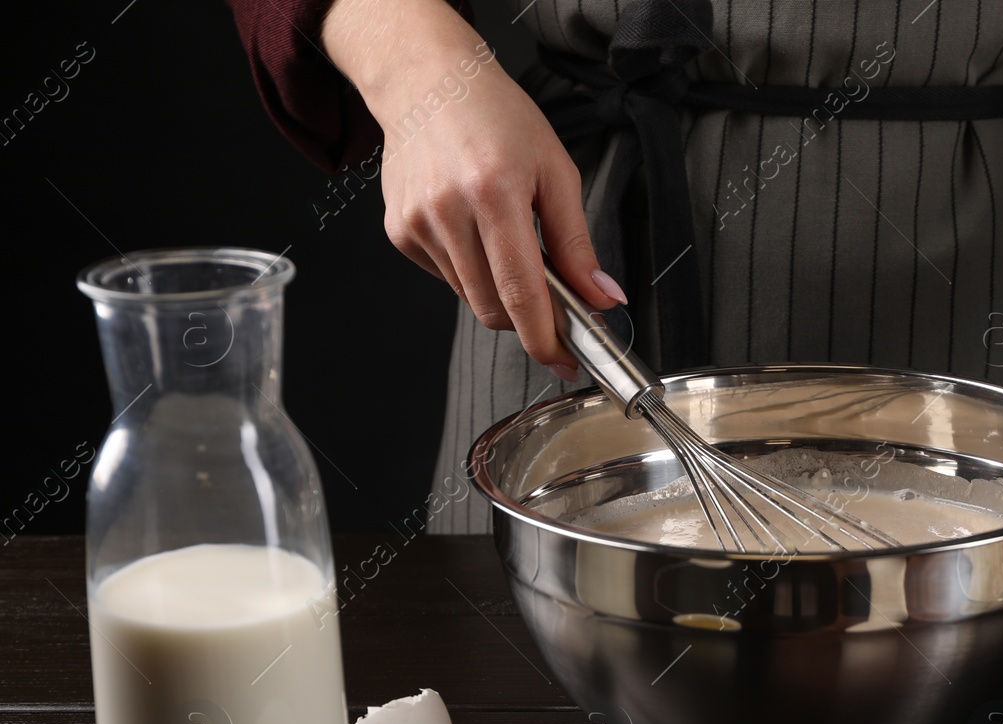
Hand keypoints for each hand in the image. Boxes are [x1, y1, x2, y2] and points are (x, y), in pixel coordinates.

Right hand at [323, 0, 625, 376]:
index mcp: (493, 192)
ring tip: (508, 241)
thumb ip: (577, 242)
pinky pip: (447, 277)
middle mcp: (448, 211)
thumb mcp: (556, 170)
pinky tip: (473, 228)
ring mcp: (417, 224)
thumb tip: (601, 298)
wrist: (427, 81)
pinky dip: (470, 270)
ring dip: (499, 291)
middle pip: (494, 307)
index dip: (545, 338)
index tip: (565, 361)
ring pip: (470, 298)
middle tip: (553, 302)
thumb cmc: (497, 117)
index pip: (522, 293)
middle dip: (528, 318)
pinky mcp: (399, 232)